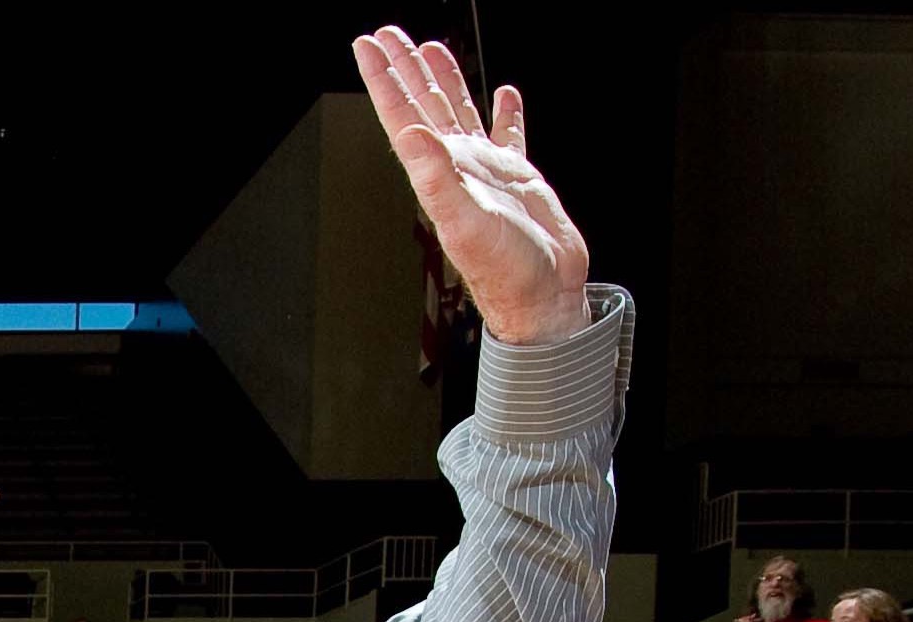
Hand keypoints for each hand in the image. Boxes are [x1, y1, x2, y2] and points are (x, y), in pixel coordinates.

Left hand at [353, 26, 588, 345]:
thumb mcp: (465, 221)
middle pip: (424, 105)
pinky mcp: (519, 178)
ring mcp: (486, 170)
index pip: (402, 116)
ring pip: (460, 112)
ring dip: (445, 80)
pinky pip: (510, 134)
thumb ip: (436, 178)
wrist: (544, 295)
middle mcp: (457, 166)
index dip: (384, 80)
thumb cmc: (505, 271)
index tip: (367, 46)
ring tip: (432, 48)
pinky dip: (506, 113)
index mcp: (439, 172)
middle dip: (405, 69)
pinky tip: (504, 94)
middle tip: (388, 35)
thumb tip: (410, 134)